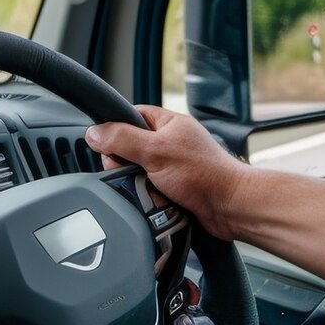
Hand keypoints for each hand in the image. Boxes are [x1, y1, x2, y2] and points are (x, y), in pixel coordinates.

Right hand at [84, 106, 248, 242]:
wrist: (230, 207)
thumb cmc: (204, 174)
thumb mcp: (155, 151)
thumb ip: (122, 139)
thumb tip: (94, 132)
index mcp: (167, 123)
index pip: (129, 117)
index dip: (114, 132)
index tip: (109, 149)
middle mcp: (170, 142)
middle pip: (128, 150)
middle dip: (127, 166)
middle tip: (136, 173)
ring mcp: (173, 166)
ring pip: (136, 174)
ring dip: (140, 186)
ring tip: (153, 191)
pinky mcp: (174, 187)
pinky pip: (149, 192)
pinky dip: (150, 198)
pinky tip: (159, 202)